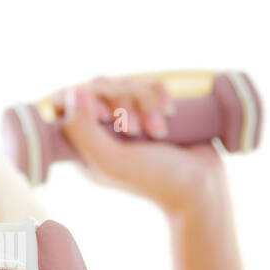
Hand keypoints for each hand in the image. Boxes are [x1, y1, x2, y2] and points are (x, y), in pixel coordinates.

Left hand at [53, 75, 227, 215]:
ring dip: (145, 104)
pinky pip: (150, 83)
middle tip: (136, 130)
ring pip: (127, 83)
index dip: (84, 99)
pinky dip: (160, 95)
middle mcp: (104, 130)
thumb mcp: (110, 161)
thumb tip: (72, 92)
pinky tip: (170, 112)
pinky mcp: (154, 109)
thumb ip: (82, 131)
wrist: (202, 186)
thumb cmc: (155, 180)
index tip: (104, 115)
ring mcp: (131, 118)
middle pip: (99, 87)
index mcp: (85, 145)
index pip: (67, 103)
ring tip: (159, 131)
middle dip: (122, 103)